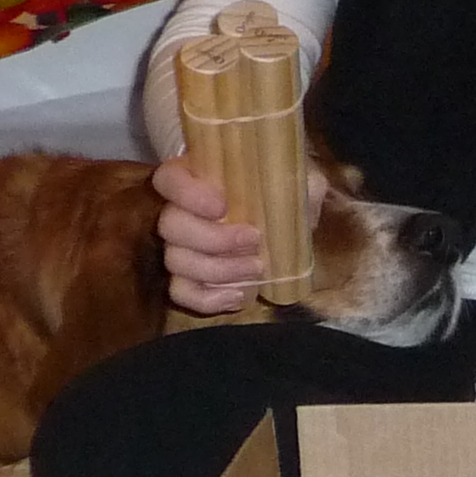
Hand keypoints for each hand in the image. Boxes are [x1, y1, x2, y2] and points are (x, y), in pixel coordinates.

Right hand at [154, 149, 326, 315]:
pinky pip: (181, 292)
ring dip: (217, 270)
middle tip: (255, 240)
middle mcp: (181, 210)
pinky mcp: (190, 277)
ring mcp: (181, 246)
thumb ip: (301, 181)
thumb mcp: (299, 179)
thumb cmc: (284, 193)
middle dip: (213, 239)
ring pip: (176, 262)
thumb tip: (306, 189)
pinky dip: (207, 299)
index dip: (187, 194)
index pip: (169, 179)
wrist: (287, 223)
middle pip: (170, 226)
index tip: (222, 206)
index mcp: (199, 177)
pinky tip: (239, 295)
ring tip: (257, 268)